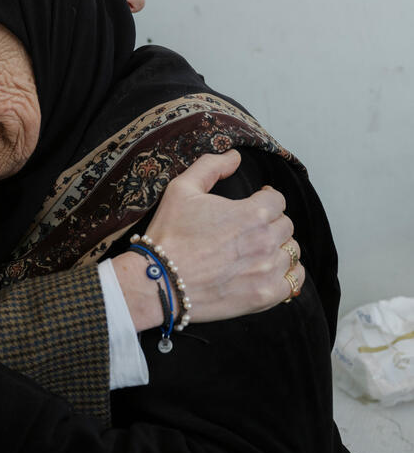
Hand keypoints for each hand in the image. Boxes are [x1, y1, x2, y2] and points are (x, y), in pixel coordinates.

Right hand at [112, 150, 303, 329]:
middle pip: (286, 226)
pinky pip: (293, 282)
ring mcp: (266, 270)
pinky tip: (273, 271)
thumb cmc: (168, 235)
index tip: (256, 204)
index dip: (266, 199)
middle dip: (271, 223)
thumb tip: (235, 157)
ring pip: (291, 252)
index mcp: (251, 214)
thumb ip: (211, 166)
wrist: (158, 281)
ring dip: (278, 248)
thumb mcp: (181, 189)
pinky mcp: (263, 296)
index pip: (277, 200)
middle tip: (252, 230)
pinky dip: (288, 275)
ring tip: (259, 251)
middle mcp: (265, 241)